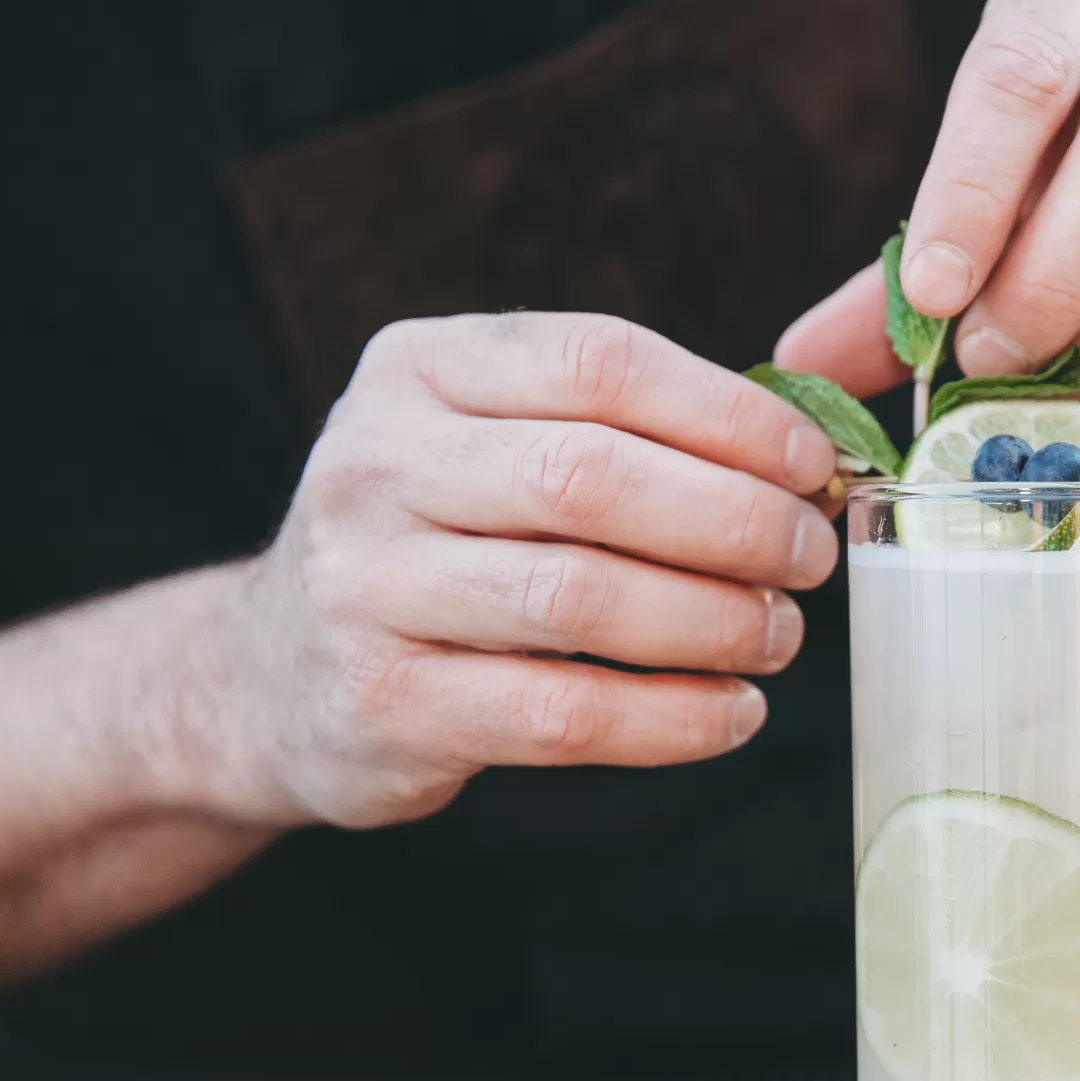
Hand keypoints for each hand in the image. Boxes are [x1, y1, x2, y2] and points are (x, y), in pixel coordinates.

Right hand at [183, 314, 838, 827]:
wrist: (268, 674)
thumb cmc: (434, 542)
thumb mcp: (485, 445)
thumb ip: (618, 434)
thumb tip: (802, 464)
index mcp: (418, 368)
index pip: (598, 362)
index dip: (728, 413)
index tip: (811, 464)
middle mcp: (376, 463)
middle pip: (593, 478)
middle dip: (733, 521)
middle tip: (807, 559)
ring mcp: (367, 586)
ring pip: (580, 599)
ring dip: (712, 621)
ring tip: (778, 636)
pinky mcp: (385, 703)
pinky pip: (562, 715)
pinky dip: (671, 718)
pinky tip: (731, 713)